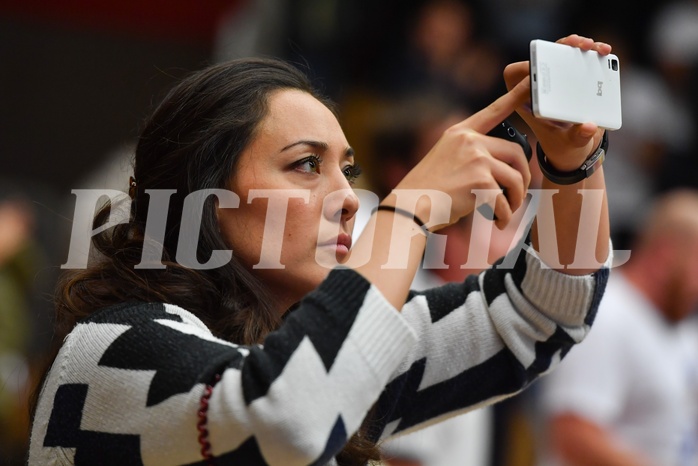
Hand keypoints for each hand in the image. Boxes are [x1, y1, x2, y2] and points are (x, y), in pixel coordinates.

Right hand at [393, 77, 531, 230]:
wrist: (410, 207)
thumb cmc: (427, 190)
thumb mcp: (445, 160)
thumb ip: (470, 155)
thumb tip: (502, 169)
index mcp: (459, 133)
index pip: (493, 111)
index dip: (514, 96)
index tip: (530, 81)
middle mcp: (469, 141)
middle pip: (516, 152)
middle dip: (523, 177)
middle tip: (518, 195)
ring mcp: (476, 159)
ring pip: (515, 178)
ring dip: (516, 199)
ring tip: (507, 212)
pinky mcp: (480, 181)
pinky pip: (504, 200)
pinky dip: (504, 215)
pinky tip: (496, 222)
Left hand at [503, 34, 611, 171]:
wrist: (578, 144)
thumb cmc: (565, 144)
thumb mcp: (570, 144)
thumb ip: (578, 137)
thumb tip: (588, 126)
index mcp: (527, 101)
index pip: (515, 77)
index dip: (525, 70)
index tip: (542, 74)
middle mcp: (540, 85)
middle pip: (540, 56)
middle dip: (556, 48)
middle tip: (572, 47)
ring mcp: (557, 76)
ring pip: (561, 50)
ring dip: (576, 44)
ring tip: (592, 46)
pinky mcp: (574, 72)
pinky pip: (580, 55)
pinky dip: (592, 50)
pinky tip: (604, 52)